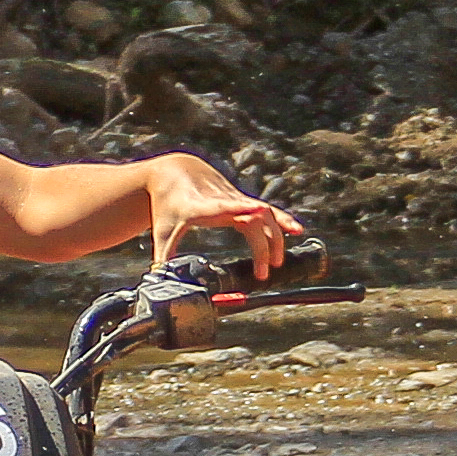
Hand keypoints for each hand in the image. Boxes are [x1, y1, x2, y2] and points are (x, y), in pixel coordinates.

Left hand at [139, 157, 300, 283]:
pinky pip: (266, 210)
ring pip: (263, 213)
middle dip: (262, 244)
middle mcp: (223, 200)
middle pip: (251, 217)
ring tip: (278, 261)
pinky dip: (282, 219)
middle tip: (263, 272)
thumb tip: (160, 282)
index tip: (257, 211)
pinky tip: (296, 230)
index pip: (222, 207)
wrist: (175, 172)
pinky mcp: (241, 199)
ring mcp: (235, 198)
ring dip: (275, 237)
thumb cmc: (167, 204)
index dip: (240, 208)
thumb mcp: (163, 231)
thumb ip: (164, 257)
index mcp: (201, 207)